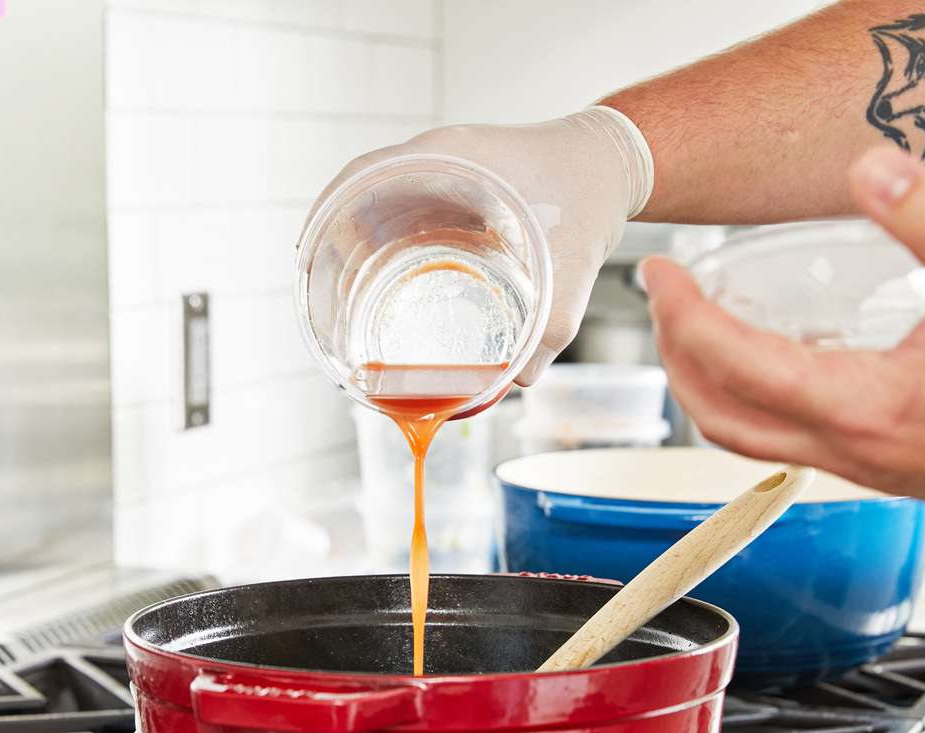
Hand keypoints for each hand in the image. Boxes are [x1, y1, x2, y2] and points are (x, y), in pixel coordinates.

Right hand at [309, 109, 651, 386]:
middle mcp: (436, 162)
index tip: (311, 255)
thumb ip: (550, 328)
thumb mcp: (572, 267)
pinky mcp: (453, 196)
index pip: (362, 177)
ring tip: (344, 306)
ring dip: (358, 254)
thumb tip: (516, 382)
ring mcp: (442, 178)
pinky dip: (389, 254)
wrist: (613, 166)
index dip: (328, 216)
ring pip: (379, 214)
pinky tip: (387, 294)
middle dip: (337, 250)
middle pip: (360, 200)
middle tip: (325, 301)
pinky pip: (405, 222)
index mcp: (448, 158)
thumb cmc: (590, 197)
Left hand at [643, 146, 924, 512]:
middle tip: (661, 300)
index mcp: (867, 406)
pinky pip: (783, 442)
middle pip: (720, 416)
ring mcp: (858, 465)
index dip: (685, 317)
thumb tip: (873, 169)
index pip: (739, 365)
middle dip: (674, 356)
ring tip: (691, 328)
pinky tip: (763, 359)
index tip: (660, 276)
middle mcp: (850, 448)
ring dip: (704, 385)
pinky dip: (747, 401)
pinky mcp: (873, 467)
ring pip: (746, 438)